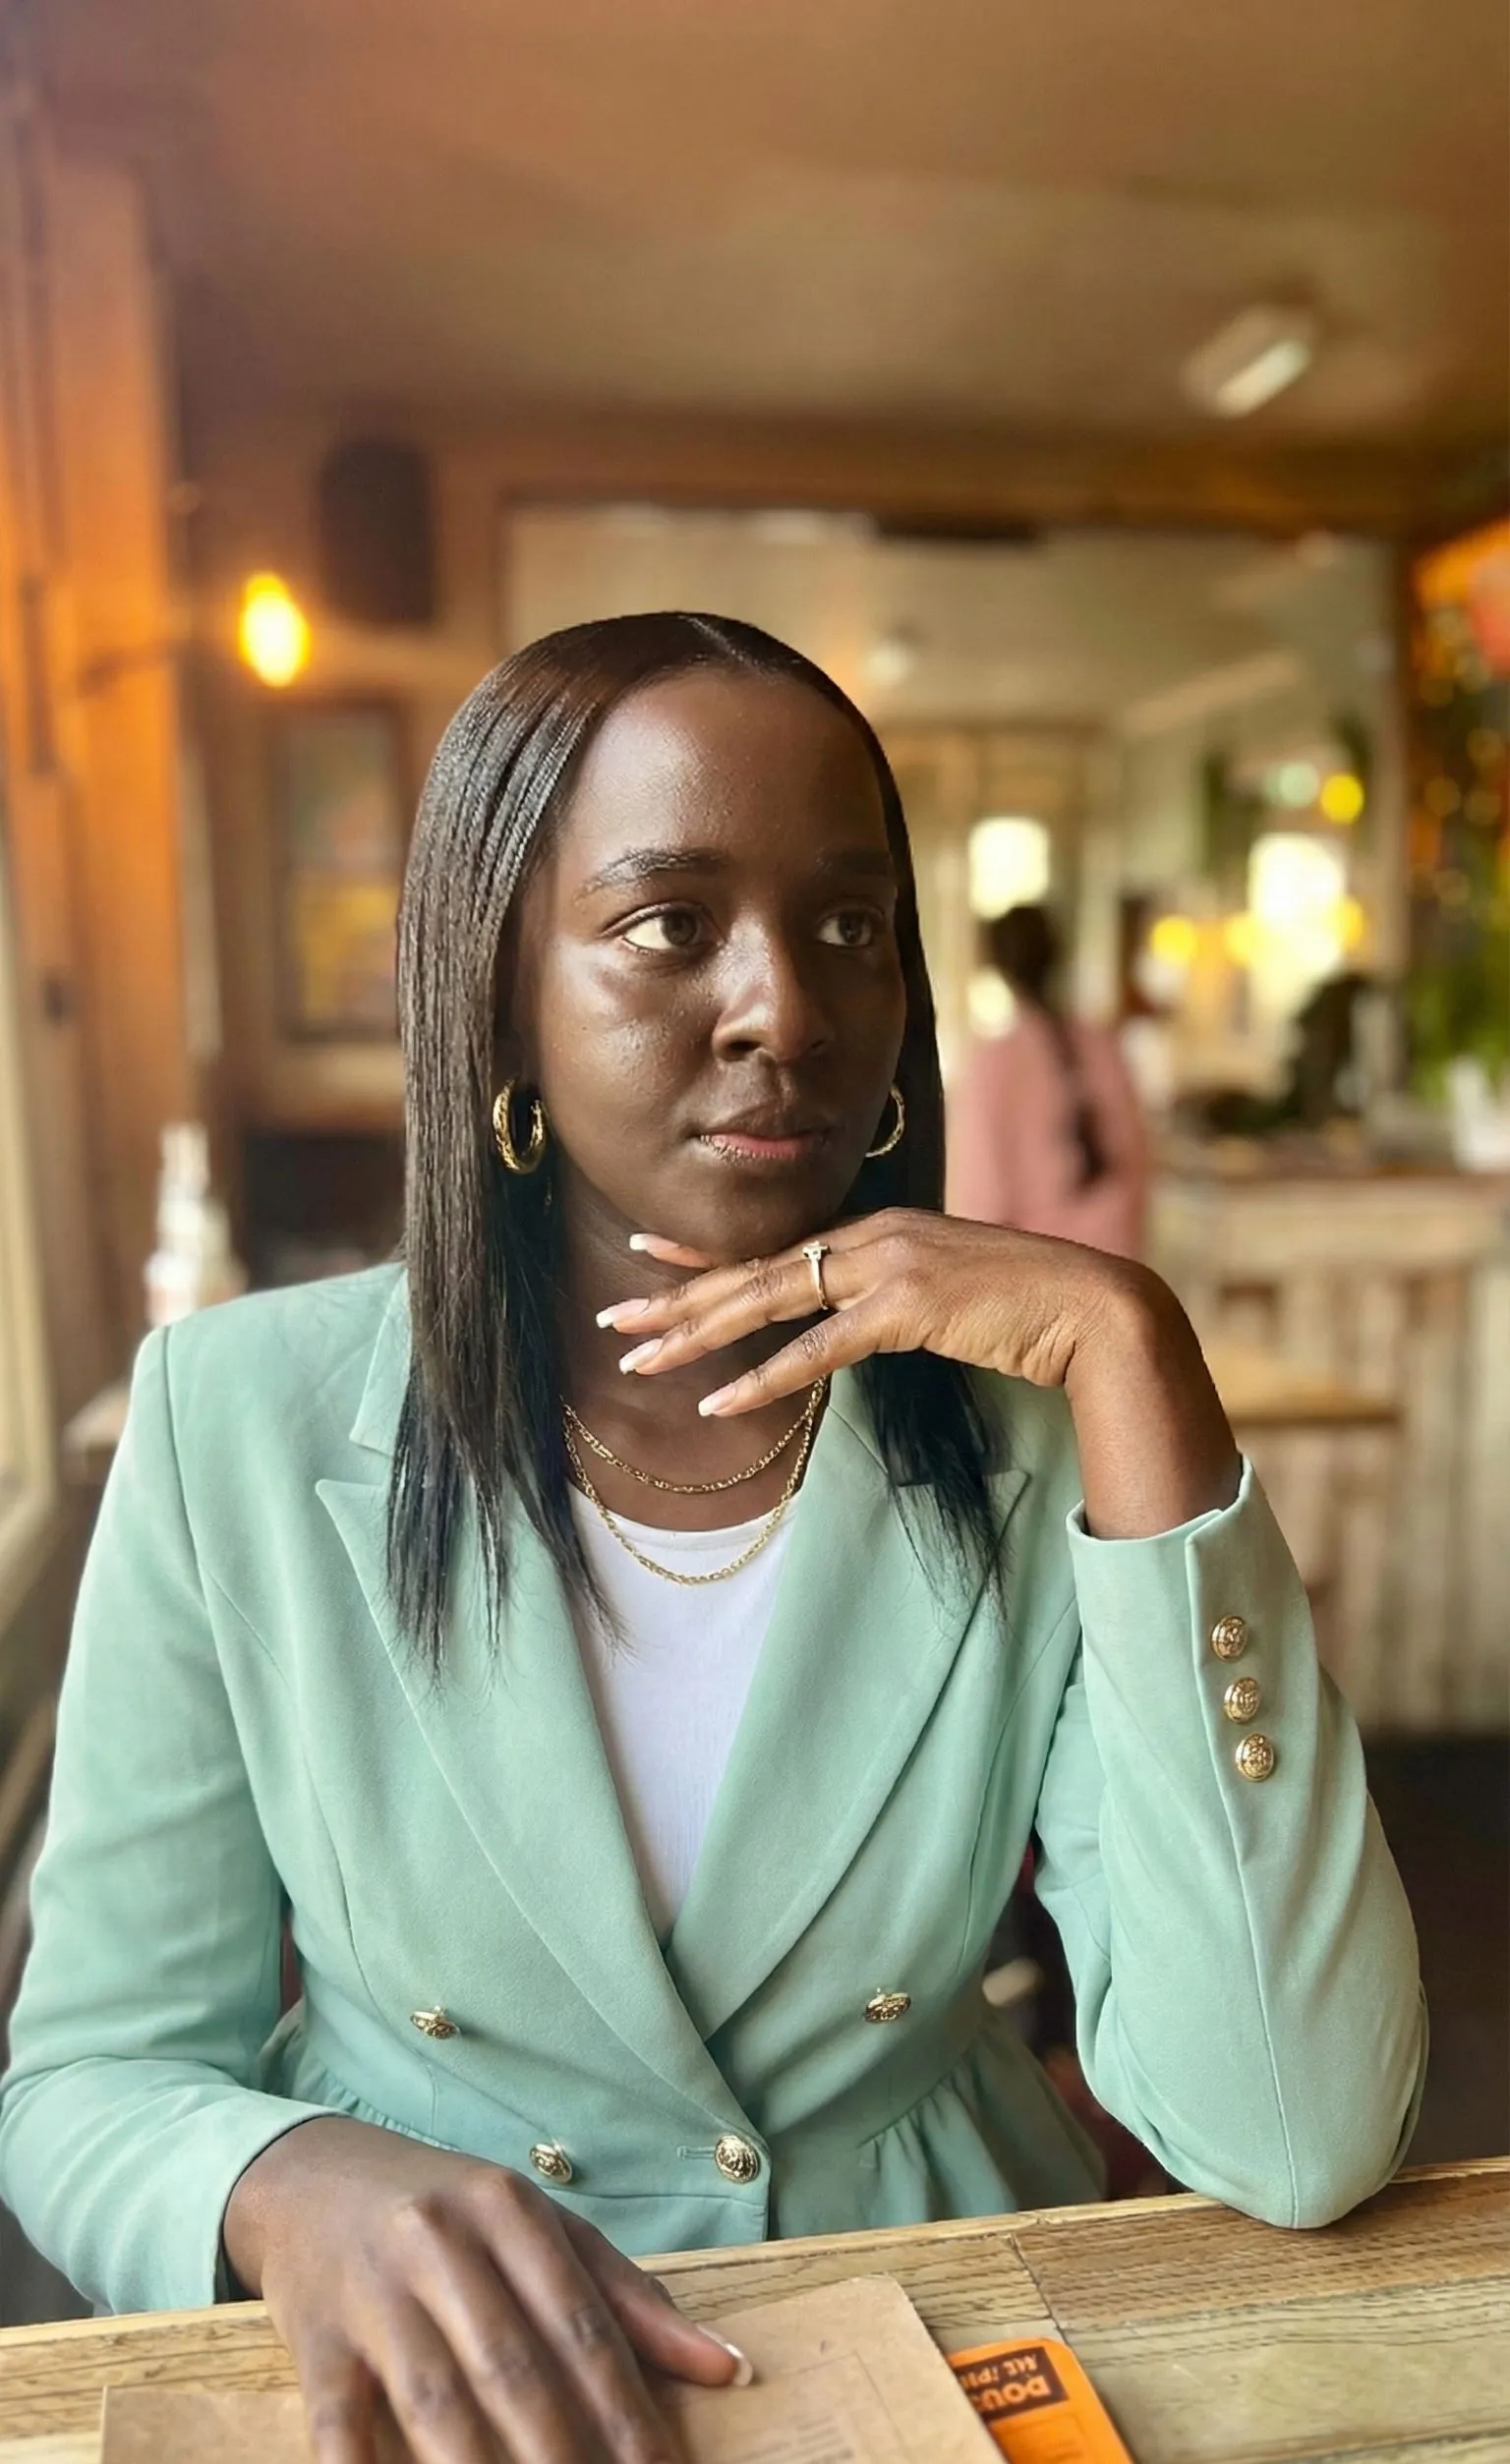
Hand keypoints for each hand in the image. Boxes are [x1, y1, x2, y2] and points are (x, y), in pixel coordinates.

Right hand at [223, 2117, 746, 2463]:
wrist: (311, 2176)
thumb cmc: (447, 2211)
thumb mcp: (541, 2228)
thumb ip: (629, 2298)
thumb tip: (728, 2371)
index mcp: (508, 2210)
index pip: (580, 2324)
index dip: (625, 2409)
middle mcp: (440, 2241)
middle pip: (513, 2368)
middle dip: (562, 2455)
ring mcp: (373, 2291)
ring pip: (437, 2400)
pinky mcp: (314, 2338)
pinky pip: (340, 2424)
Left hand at [604, 1210, 1137, 1410]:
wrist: (1093, 1310)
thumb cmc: (1026, 1313)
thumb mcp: (947, 1297)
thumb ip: (895, 1300)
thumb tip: (858, 1321)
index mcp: (878, 1231)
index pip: (774, 1241)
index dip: (704, 1249)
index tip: (643, 1249)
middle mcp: (873, 1236)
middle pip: (755, 1270)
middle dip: (678, 1297)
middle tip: (614, 1319)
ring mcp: (889, 1265)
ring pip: (770, 1299)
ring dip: (700, 1334)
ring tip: (642, 1361)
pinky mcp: (909, 1305)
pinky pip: (818, 1346)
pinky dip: (766, 1375)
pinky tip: (719, 1399)